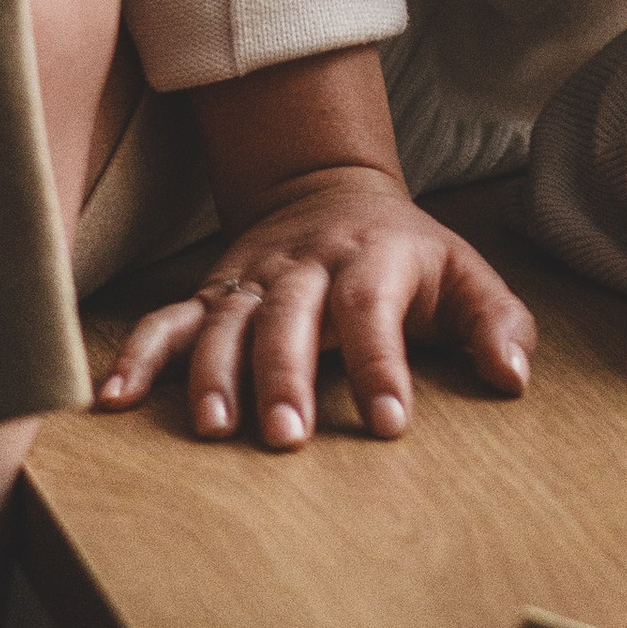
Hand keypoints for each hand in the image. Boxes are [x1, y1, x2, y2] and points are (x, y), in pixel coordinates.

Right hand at [93, 163, 535, 447]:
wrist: (329, 189)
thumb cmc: (408, 257)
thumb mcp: (466, 275)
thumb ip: (498, 322)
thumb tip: (512, 376)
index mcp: (373, 260)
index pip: (373, 308)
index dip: (381, 363)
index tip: (390, 424)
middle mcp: (306, 267)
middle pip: (290, 316)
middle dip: (286, 376)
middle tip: (287, 437)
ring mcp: (252, 280)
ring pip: (225, 322)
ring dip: (216, 375)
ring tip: (215, 431)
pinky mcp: (212, 296)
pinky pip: (168, 322)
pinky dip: (139, 357)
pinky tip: (114, 400)